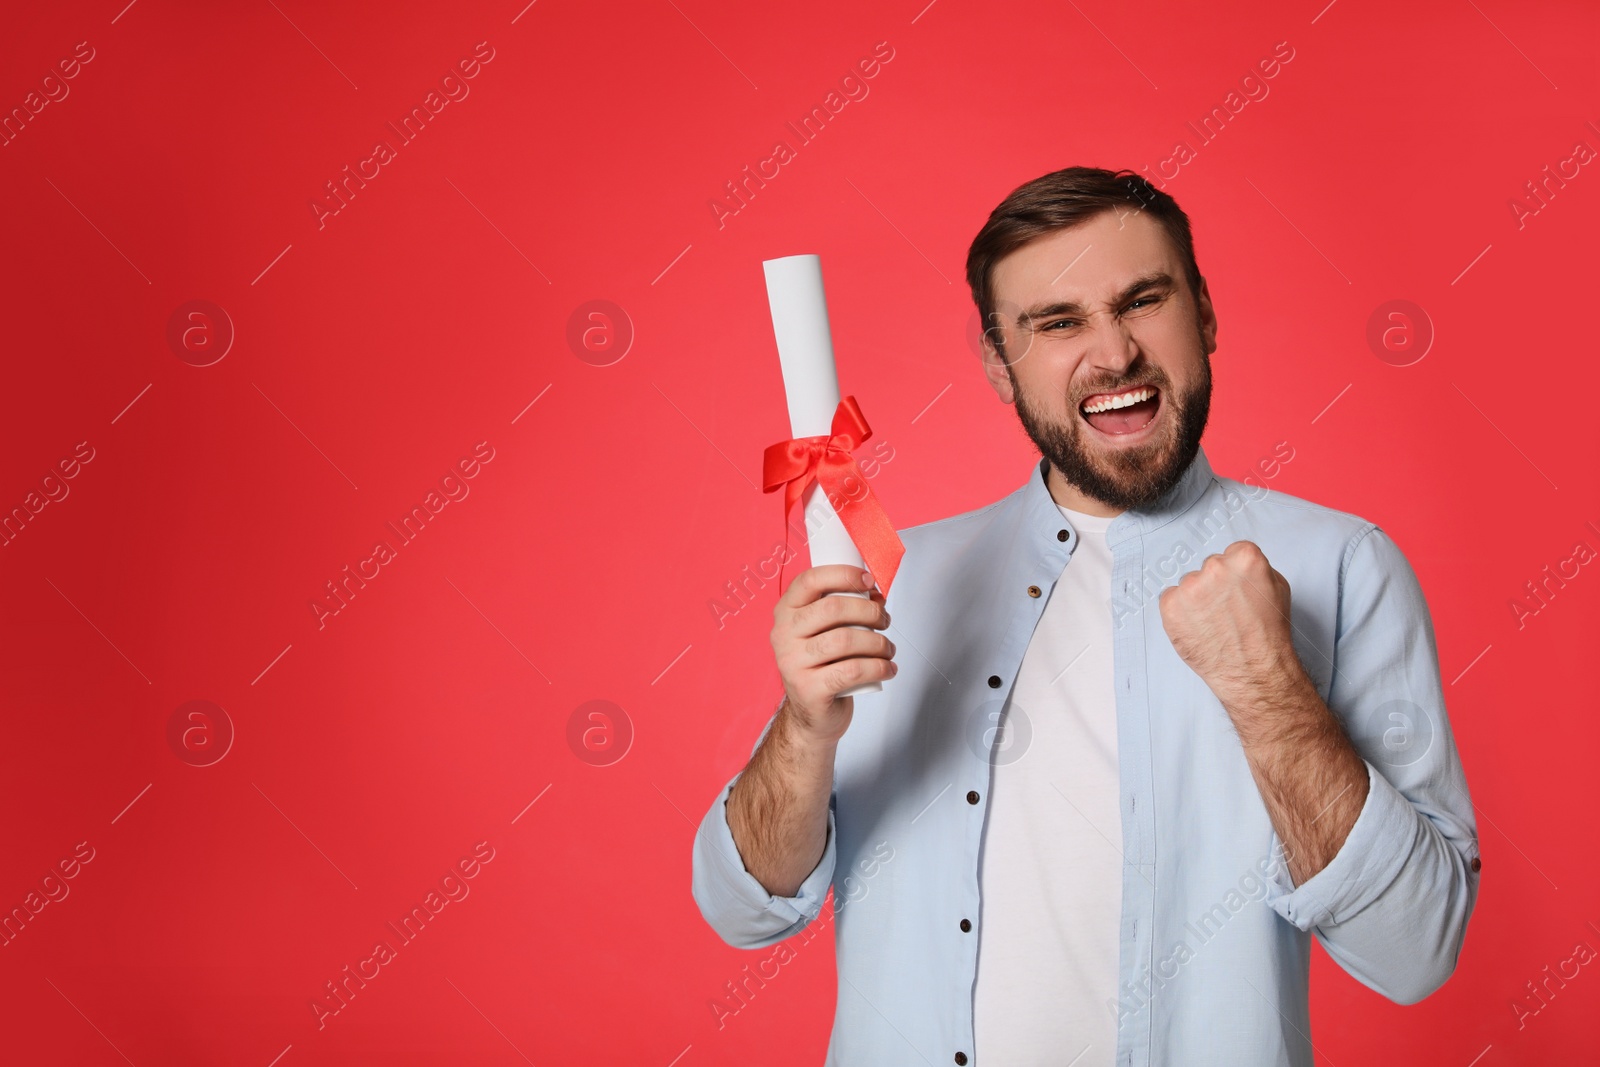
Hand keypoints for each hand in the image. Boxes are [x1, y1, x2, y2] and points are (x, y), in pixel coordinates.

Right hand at [771, 565, 895, 744]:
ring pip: (846, 640)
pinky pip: (852, 670)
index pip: (810, 580)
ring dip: (878, 642)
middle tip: (885, 620)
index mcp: (786, 612)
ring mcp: (792, 663)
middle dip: (870, 611)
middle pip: (833, 609)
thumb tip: (876, 593)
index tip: (869, 580)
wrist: (812, 714)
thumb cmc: (824, 665)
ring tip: (888, 649)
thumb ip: (846, 607)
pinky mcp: (808, 690)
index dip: (844, 574)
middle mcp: (783, 635)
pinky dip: (878, 667)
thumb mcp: (827, 631)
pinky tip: (887, 669)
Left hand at [1158, 540, 1301, 710]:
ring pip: (1189, 584)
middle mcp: (1214, 568)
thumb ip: (1254, 570)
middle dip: (1215, 585)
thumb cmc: (1267, 635)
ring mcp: (1190, 587)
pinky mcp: (1170, 605)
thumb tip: (1238, 567)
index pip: (1232, 553)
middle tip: (1226, 609)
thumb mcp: (1277, 589)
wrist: (1252, 669)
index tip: (1237, 587)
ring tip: (1213, 622)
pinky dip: (1179, 612)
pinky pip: (1170, 599)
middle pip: (1209, 567)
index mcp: (1244, 559)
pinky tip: (1197, 627)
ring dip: (1196, 599)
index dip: (1236, 573)